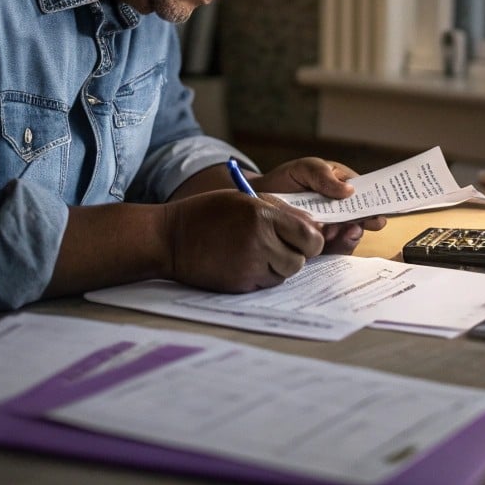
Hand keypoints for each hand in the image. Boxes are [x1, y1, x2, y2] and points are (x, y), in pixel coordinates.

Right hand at [164, 190, 323, 292]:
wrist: (170, 238)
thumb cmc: (209, 213)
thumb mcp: (245, 199)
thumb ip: (282, 210)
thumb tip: (313, 225)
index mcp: (263, 216)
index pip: (310, 236)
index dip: (310, 239)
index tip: (302, 237)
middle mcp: (260, 241)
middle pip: (301, 259)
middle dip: (295, 254)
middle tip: (278, 245)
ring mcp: (250, 266)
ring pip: (285, 274)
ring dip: (278, 266)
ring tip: (257, 252)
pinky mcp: (240, 284)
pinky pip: (266, 284)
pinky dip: (262, 275)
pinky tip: (244, 262)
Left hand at [251, 157, 385, 254]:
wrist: (259, 198)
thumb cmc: (287, 180)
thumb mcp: (306, 168)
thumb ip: (324, 175)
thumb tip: (349, 190)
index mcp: (345, 190)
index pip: (367, 196)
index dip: (377, 204)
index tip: (379, 214)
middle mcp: (343, 212)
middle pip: (363, 221)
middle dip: (363, 224)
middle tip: (358, 224)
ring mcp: (332, 230)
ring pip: (349, 238)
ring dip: (347, 237)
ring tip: (338, 231)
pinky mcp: (318, 245)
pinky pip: (332, 251)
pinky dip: (332, 247)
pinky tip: (326, 240)